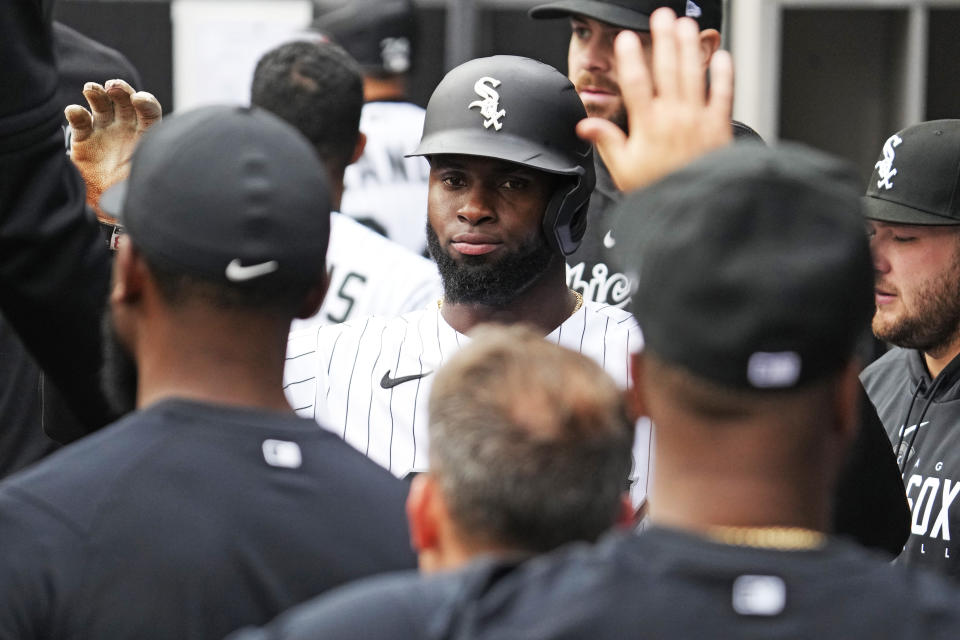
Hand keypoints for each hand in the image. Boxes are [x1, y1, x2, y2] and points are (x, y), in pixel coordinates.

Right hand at [65, 79, 161, 222]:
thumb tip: (164, 162)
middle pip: (125, 102)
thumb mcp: (147, 180)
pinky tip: (75, 112)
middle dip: (121, 91)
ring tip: (92, 89)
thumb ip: (152, 167)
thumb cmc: (131, 195)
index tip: (140, 100)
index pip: (150, 113)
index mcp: (146, 137)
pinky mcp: (84, 139)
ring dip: (97, 94)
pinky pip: (80, 121)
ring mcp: (104, 132)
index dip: (146, 103)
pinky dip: (76, 113)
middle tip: (113, 87)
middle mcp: (126, 130)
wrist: (106, 212)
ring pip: (102, 105)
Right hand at [576, 8, 733, 192]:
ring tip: (685, 25)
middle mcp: (673, 117)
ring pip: (693, 74)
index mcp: (647, 125)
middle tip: (660, 16)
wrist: (690, 207)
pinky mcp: (718, 126)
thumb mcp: (623, 169)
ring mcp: (698, 119)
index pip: (636, 83)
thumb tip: (584, 125)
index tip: (626, 38)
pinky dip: (723, 74)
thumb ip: (606, 141)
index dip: (630, 58)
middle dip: (663, 39)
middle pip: (667, 69)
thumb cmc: (656, 189)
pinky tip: (721, 56)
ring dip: (689, 47)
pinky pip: (723, 94)